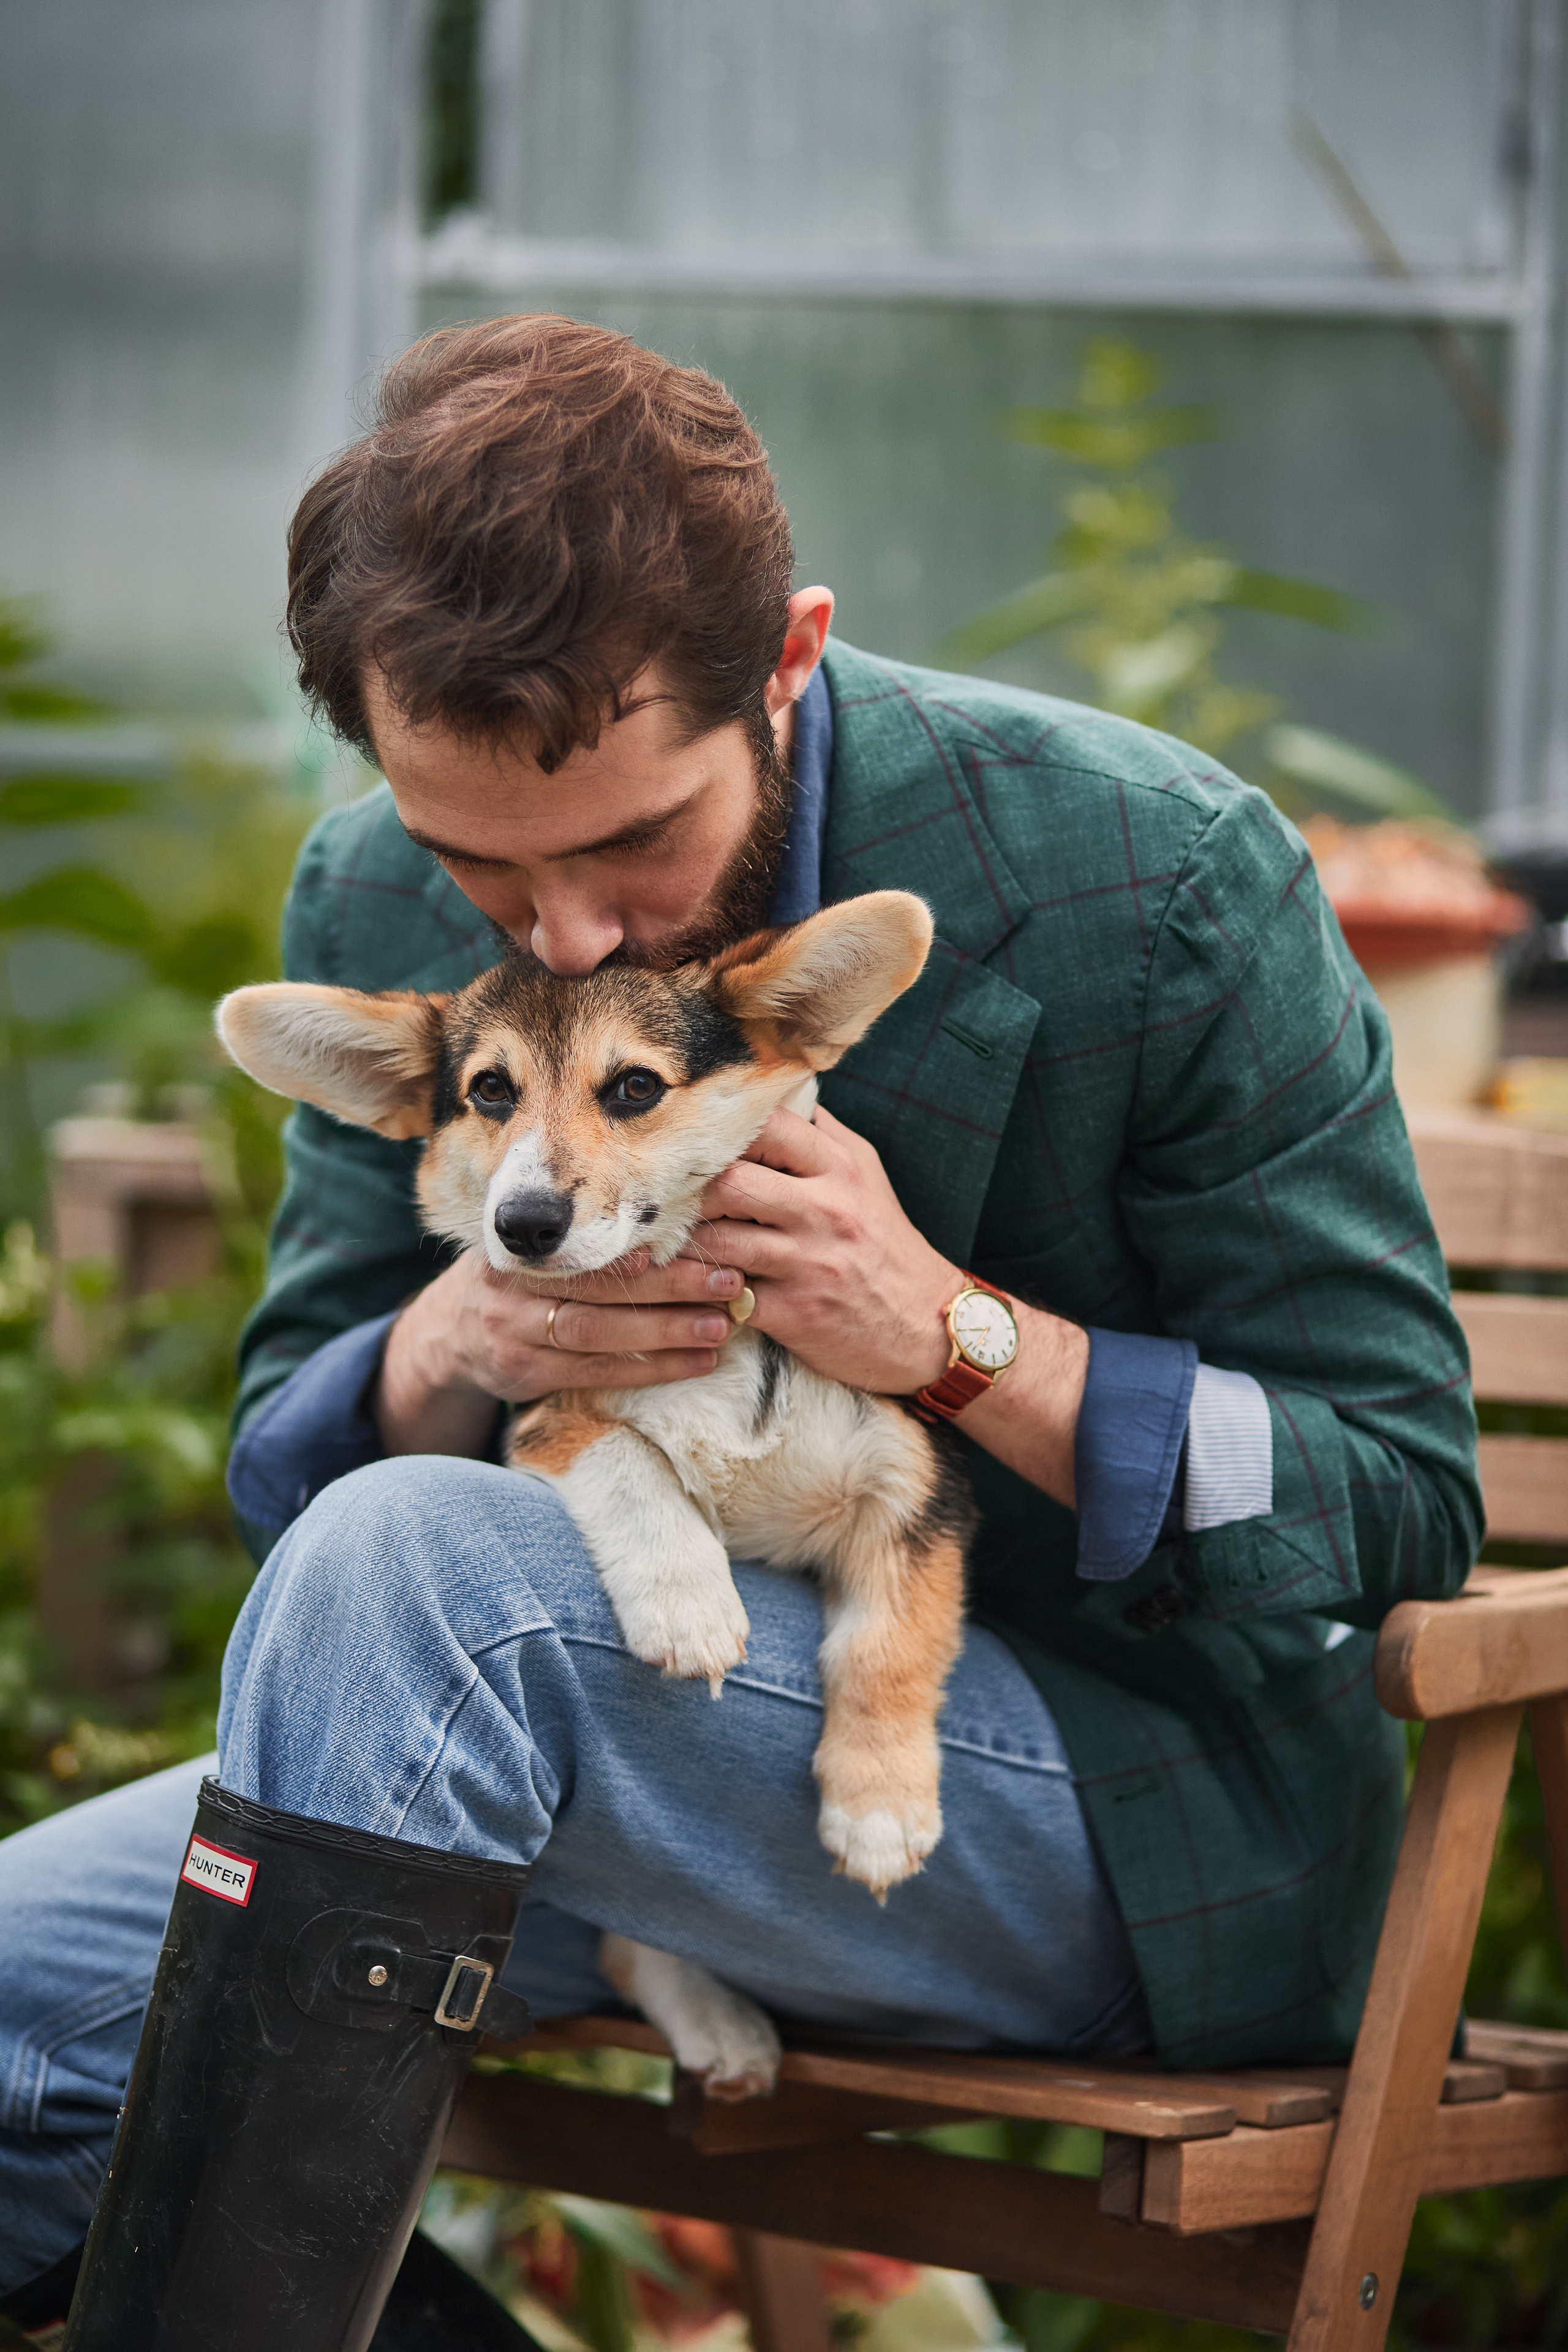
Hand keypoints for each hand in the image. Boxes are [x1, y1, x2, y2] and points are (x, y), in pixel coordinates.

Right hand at [375, 1248, 745, 1456]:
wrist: (448, 1337)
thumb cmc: (515, 1280)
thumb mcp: (531, 1247)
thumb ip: (577, 1234)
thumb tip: (669, 1211)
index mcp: (518, 1246)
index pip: (583, 1248)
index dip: (635, 1247)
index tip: (690, 1240)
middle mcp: (510, 1290)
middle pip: (597, 1291)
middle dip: (669, 1287)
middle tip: (728, 1281)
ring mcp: (514, 1336)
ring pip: (599, 1336)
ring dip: (667, 1332)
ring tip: (720, 1326)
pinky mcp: (526, 1376)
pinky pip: (597, 1373)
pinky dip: (651, 1369)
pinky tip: (696, 1363)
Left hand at [687, 1104, 962, 1394]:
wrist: (926, 1327)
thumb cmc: (887, 1247)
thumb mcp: (867, 1179)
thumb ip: (825, 1138)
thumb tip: (781, 1096)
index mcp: (840, 1170)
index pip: (767, 1127)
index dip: (726, 1132)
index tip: (705, 1148)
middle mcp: (824, 1211)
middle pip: (730, 1181)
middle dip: (693, 1191)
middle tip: (674, 1200)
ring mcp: (807, 1263)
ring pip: (718, 1240)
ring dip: (687, 1242)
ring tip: (671, 1240)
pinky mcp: (793, 1312)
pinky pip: (726, 1293)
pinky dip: (702, 1289)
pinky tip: (693, 1285)